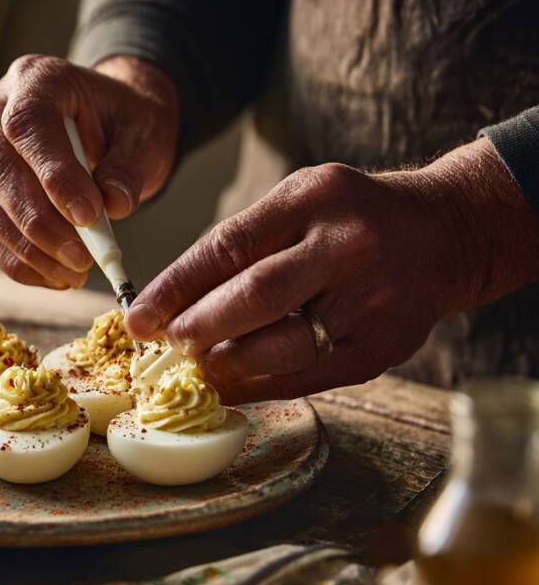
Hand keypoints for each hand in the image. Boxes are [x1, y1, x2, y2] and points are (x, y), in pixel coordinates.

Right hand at [0, 55, 179, 288]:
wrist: (107, 123)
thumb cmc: (125, 123)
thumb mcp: (145, 134)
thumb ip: (130, 167)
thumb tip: (113, 205)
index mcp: (36, 78)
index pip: (27, 124)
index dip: (52, 173)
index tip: (88, 215)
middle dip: (36, 221)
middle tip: (80, 258)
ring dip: (25, 247)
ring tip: (72, 273)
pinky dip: (17, 261)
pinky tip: (54, 277)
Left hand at [125, 139, 538, 402]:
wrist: (445, 233)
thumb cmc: (348, 219)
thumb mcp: (297, 202)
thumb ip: (241, 245)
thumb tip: (169, 303)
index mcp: (313, 199)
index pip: (228, 247)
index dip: (174, 288)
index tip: (139, 317)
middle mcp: (346, 246)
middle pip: (255, 297)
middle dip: (198, 327)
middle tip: (165, 344)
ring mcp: (371, 300)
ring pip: (282, 348)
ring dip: (226, 364)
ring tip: (198, 365)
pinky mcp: (383, 347)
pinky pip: (309, 378)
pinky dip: (262, 385)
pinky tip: (234, 383)